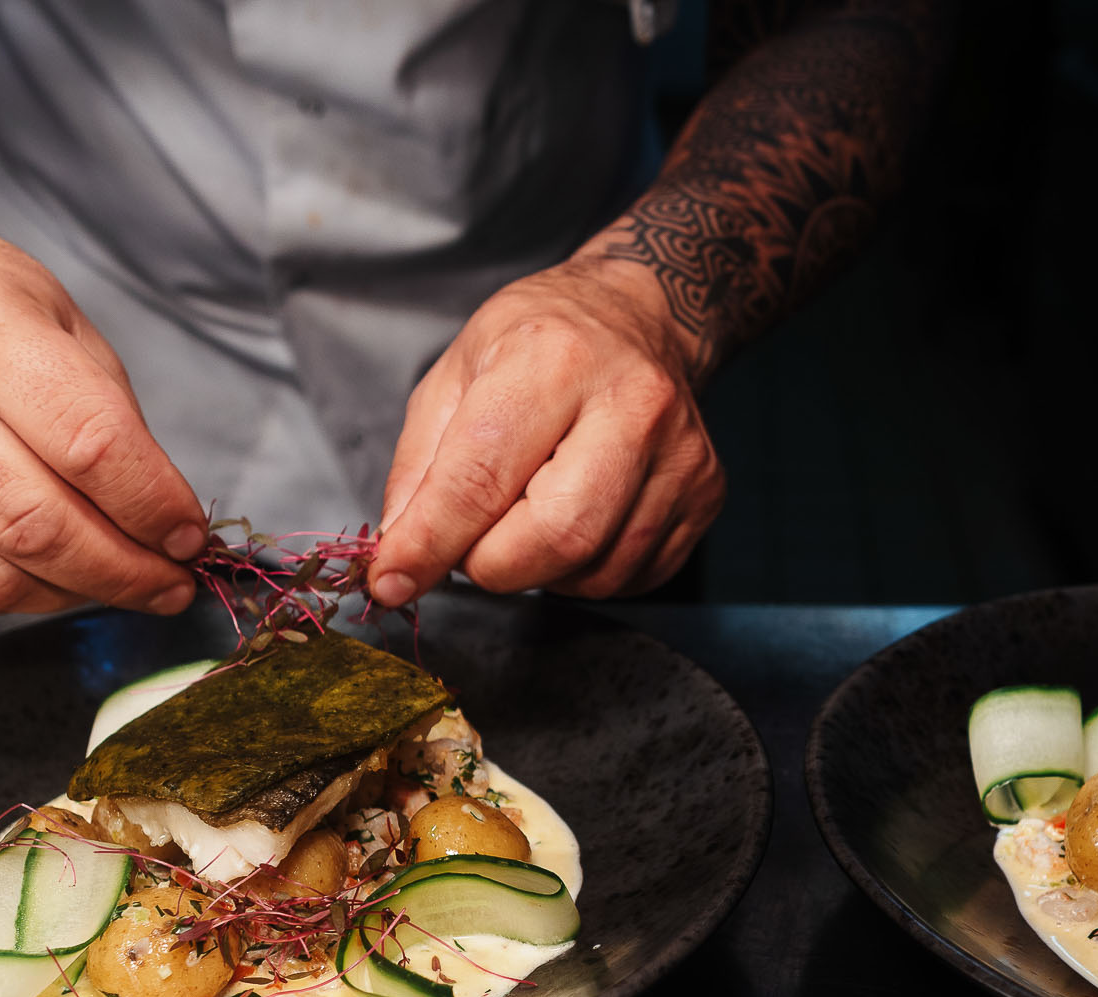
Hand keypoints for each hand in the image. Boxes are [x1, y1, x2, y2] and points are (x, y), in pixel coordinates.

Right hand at [0, 196, 206, 615]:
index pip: (89, 444)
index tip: (191, 536)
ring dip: (78, 594)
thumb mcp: (66, 323)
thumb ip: (115, 421)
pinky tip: (57, 577)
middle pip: (37, 526)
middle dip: (125, 571)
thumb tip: (167, 524)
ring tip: (122, 582)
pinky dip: (22, 599)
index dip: (153, 505)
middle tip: (171, 583)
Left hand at [367, 256, 723, 604]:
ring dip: (538, 567)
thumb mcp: (454, 377)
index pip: (482, 478)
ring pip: (593, 570)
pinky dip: (583, 569)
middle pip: (556, 538)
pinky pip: (630, 576)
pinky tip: (576, 515)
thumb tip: (399, 561)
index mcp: (553, 359)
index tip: (392, 580)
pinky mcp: (705, 493)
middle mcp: (631, 404)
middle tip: (473, 537)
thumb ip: (418, 473)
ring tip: (530, 511)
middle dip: (492, 563)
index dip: (430, 543)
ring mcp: (681, 453)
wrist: (638, 315)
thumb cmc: (539, 344)